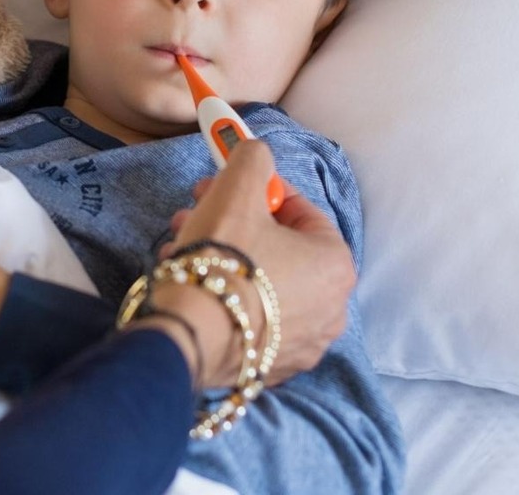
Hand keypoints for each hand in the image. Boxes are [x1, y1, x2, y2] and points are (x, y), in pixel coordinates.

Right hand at [141, 142, 355, 389]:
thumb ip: (253, 158)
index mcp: (336, 265)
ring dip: (223, 256)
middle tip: (196, 210)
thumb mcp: (238, 187)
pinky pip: (251, 317)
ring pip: (261, 282)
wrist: (190, 334)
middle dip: (233, 222)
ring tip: (181, 246)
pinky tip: (192, 282)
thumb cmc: (223, 256)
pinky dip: (226, 296)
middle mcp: (332, 309)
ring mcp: (303, 344)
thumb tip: (256, 152)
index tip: (225, 186)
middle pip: (278, 248)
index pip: (300, 211)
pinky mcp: (271, 367)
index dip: (259, 191)